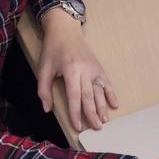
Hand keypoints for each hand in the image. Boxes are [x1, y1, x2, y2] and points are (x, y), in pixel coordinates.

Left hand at [36, 10, 117, 133]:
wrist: (65, 30)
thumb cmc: (53, 50)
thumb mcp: (43, 68)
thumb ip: (44, 90)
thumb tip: (47, 109)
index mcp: (71, 70)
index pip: (75, 96)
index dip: (76, 113)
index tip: (78, 126)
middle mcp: (85, 70)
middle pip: (90, 96)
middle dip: (93, 113)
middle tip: (96, 128)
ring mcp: (94, 68)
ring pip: (100, 91)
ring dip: (103, 107)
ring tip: (105, 121)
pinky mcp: (99, 66)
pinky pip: (106, 82)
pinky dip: (111, 93)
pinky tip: (114, 104)